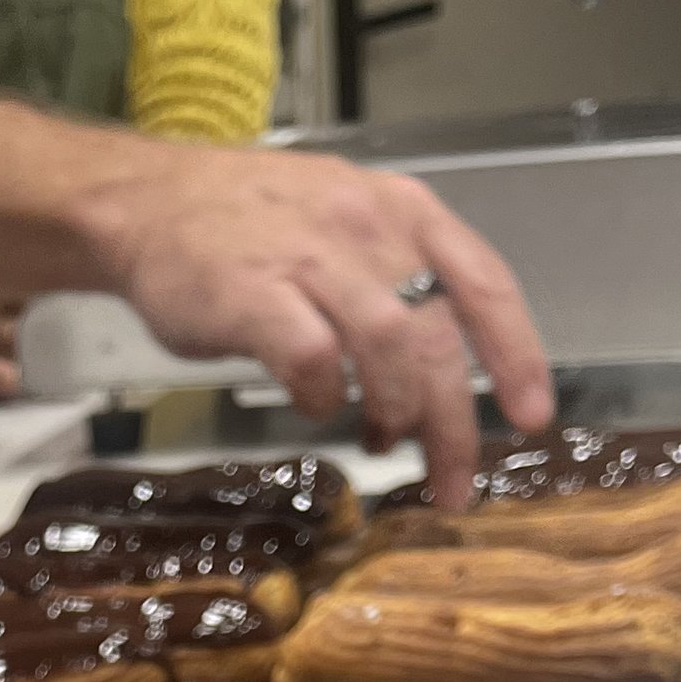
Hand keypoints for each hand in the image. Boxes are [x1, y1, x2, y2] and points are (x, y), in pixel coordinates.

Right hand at [84, 137, 554, 507]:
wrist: (148, 202)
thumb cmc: (243, 227)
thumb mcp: (342, 226)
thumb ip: (390, 284)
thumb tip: (427, 378)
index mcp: (402, 211)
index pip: (483, 282)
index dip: (516, 354)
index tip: (532, 414)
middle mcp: (367, 227)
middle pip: (438, 334)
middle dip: (455, 420)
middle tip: (452, 479)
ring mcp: (310, 257)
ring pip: (390, 345)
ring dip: (397, 411)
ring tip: (383, 441)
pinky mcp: (254, 293)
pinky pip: (313, 356)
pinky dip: (323, 394)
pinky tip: (313, 404)